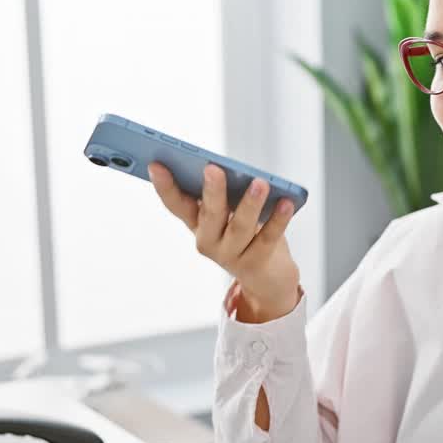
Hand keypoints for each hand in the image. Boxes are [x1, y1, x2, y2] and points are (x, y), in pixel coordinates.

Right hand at [149, 162, 300, 321]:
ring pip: (240, 227)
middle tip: (213, 168)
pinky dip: (278, 220)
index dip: (165, 187)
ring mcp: (231, 255)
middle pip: (210, 215)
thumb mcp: (228, 214)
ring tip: (260, 183)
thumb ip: (224, 194)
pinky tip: (286, 202)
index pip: (176, 205)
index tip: (156, 165)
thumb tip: (230, 167)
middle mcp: (208, 241)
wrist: (267, 277)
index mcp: (197, 224)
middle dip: (212, 191)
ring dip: (250, 204)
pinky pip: (268, 238)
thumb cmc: (245, 235)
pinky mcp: (256, 263)